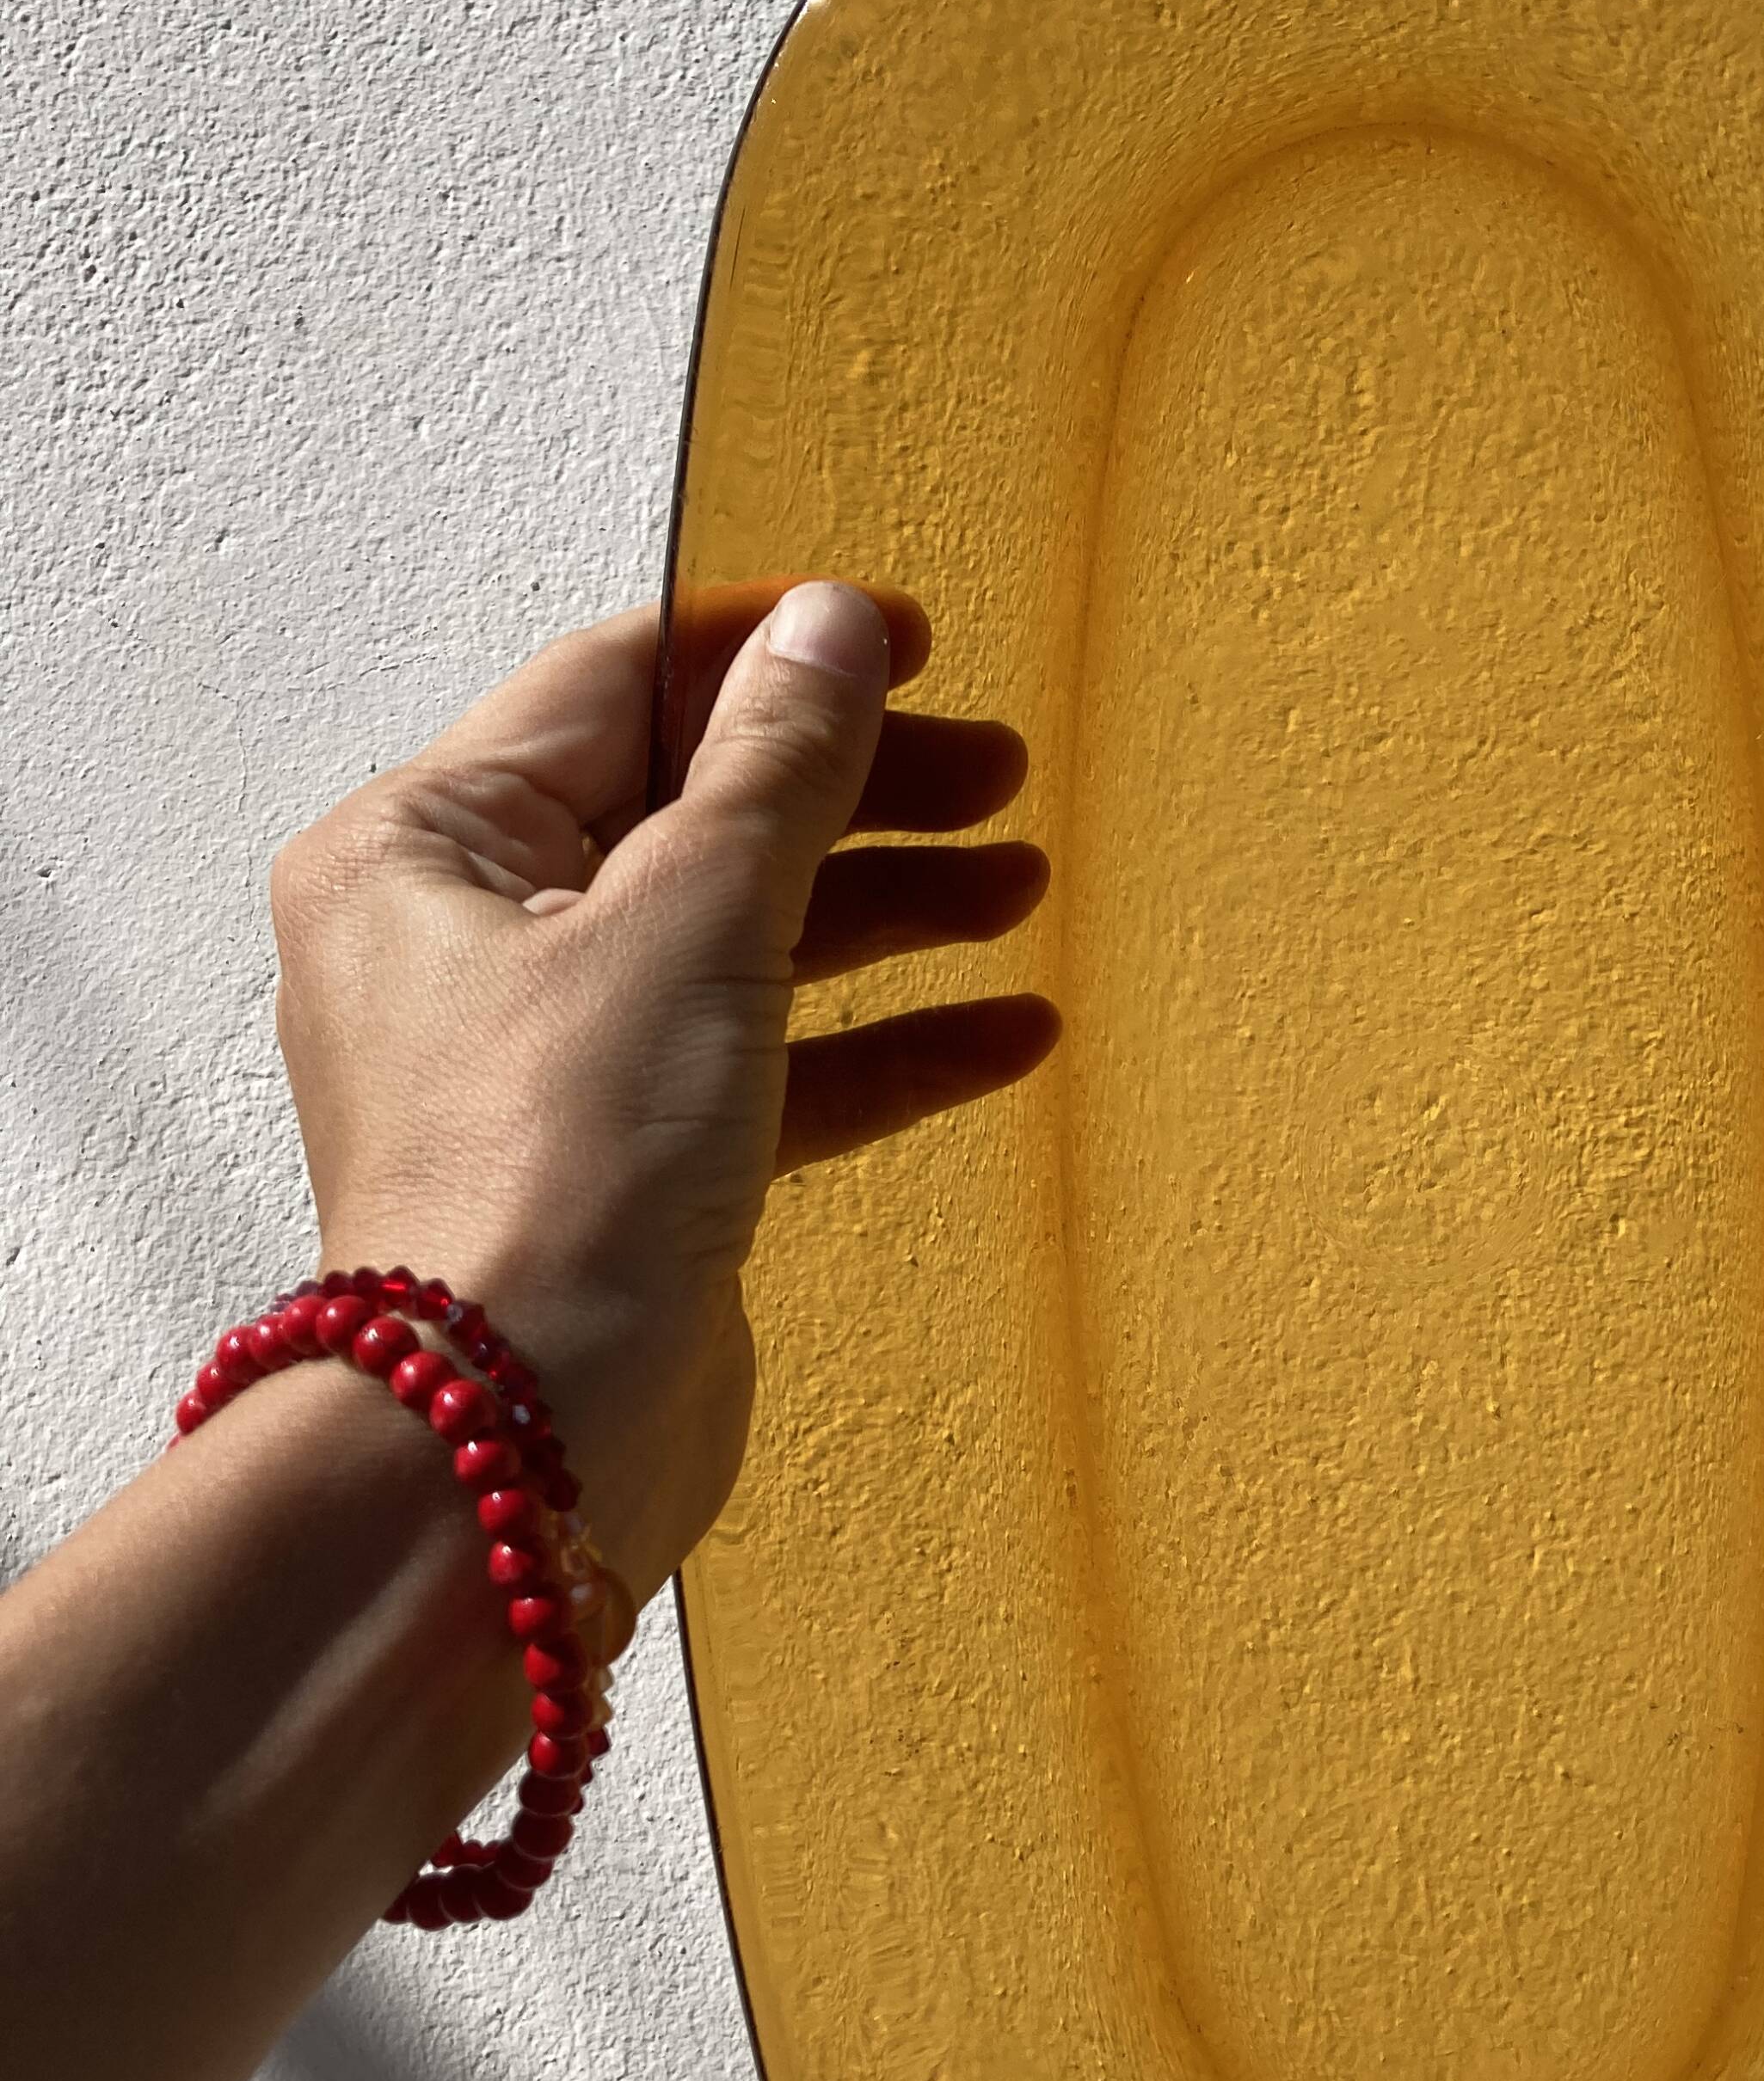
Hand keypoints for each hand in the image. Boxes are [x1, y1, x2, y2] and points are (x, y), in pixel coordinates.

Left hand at [268, 583, 1055, 1598]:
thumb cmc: (552, 1179)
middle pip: (694, 811)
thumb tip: (833, 632)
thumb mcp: (691, 920)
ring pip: (742, 939)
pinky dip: (878, 1044)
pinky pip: (767, 1068)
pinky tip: (1005, 1031)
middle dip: (857, 792)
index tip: (910, 643)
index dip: (774, 653)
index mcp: (425, 848)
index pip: (619, 687)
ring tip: (1020, 886)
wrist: (522, 1448)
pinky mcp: (629, 1167)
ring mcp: (551, 1062)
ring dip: (887, 910)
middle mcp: (467, 945)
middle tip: (997, 776)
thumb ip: (778, 768)